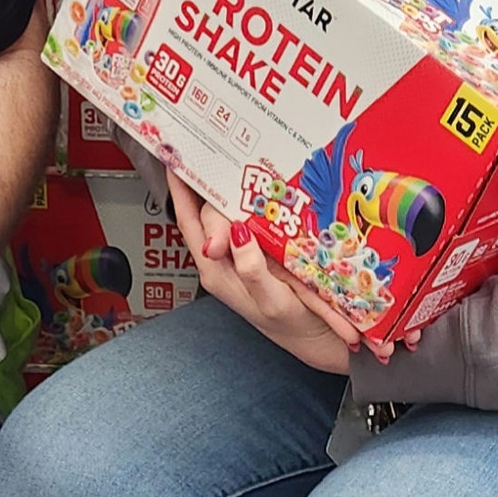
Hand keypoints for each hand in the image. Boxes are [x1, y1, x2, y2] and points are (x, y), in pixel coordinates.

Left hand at [169, 175, 365, 373]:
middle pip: (210, 211)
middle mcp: (222, 260)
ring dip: (233, 190)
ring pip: (229, 212)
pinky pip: (250, 217)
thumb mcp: (271, 300)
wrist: (321, 339)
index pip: (189, 220)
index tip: (176, 157)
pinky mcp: (260, 250)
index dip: (180, 188)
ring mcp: (241, 253)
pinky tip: (261, 188)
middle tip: (226, 160)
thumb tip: (237, 232)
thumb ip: (252, 268)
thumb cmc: (293, 325)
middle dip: (216, 186)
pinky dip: (253, 201)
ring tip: (239, 166)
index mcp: (216, 270)